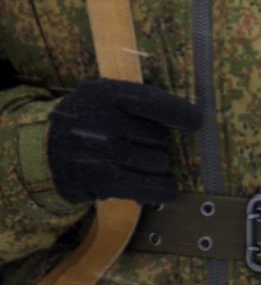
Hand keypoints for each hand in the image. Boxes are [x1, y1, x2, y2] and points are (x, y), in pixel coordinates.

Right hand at [46, 78, 200, 204]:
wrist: (41, 150)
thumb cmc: (88, 121)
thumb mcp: (104, 97)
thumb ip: (140, 102)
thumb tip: (193, 120)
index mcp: (105, 94)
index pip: (153, 102)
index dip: (180, 113)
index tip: (195, 123)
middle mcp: (102, 122)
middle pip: (159, 137)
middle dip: (157, 144)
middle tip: (138, 146)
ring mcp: (99, 153)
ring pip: (158, 162)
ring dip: (156, 166)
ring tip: (136, 163)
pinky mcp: (98, 181)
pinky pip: (148, 187)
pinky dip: (162, 189)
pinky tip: (166, 189)